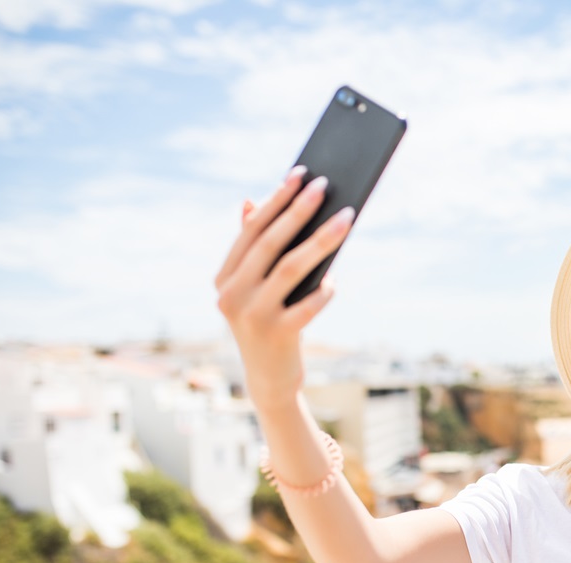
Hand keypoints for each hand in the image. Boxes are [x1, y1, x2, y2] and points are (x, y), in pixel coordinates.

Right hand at [214, 167, 354, 408]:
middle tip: (325, 185)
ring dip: (322, 240)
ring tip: (347, 218)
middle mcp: (230, 295)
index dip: (276, 199)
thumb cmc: (268, 325)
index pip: (251, 230)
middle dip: (299, 210)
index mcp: (224, 278)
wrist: (269, 380)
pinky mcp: (277, 335)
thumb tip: (250, 202)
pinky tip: (334, 281)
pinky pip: (308, 303)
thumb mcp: (255, 290)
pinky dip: (324, 290)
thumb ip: (253, 251)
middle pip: (270, 243)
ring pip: (292, 268)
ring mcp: (252, 316)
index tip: (299, 174)